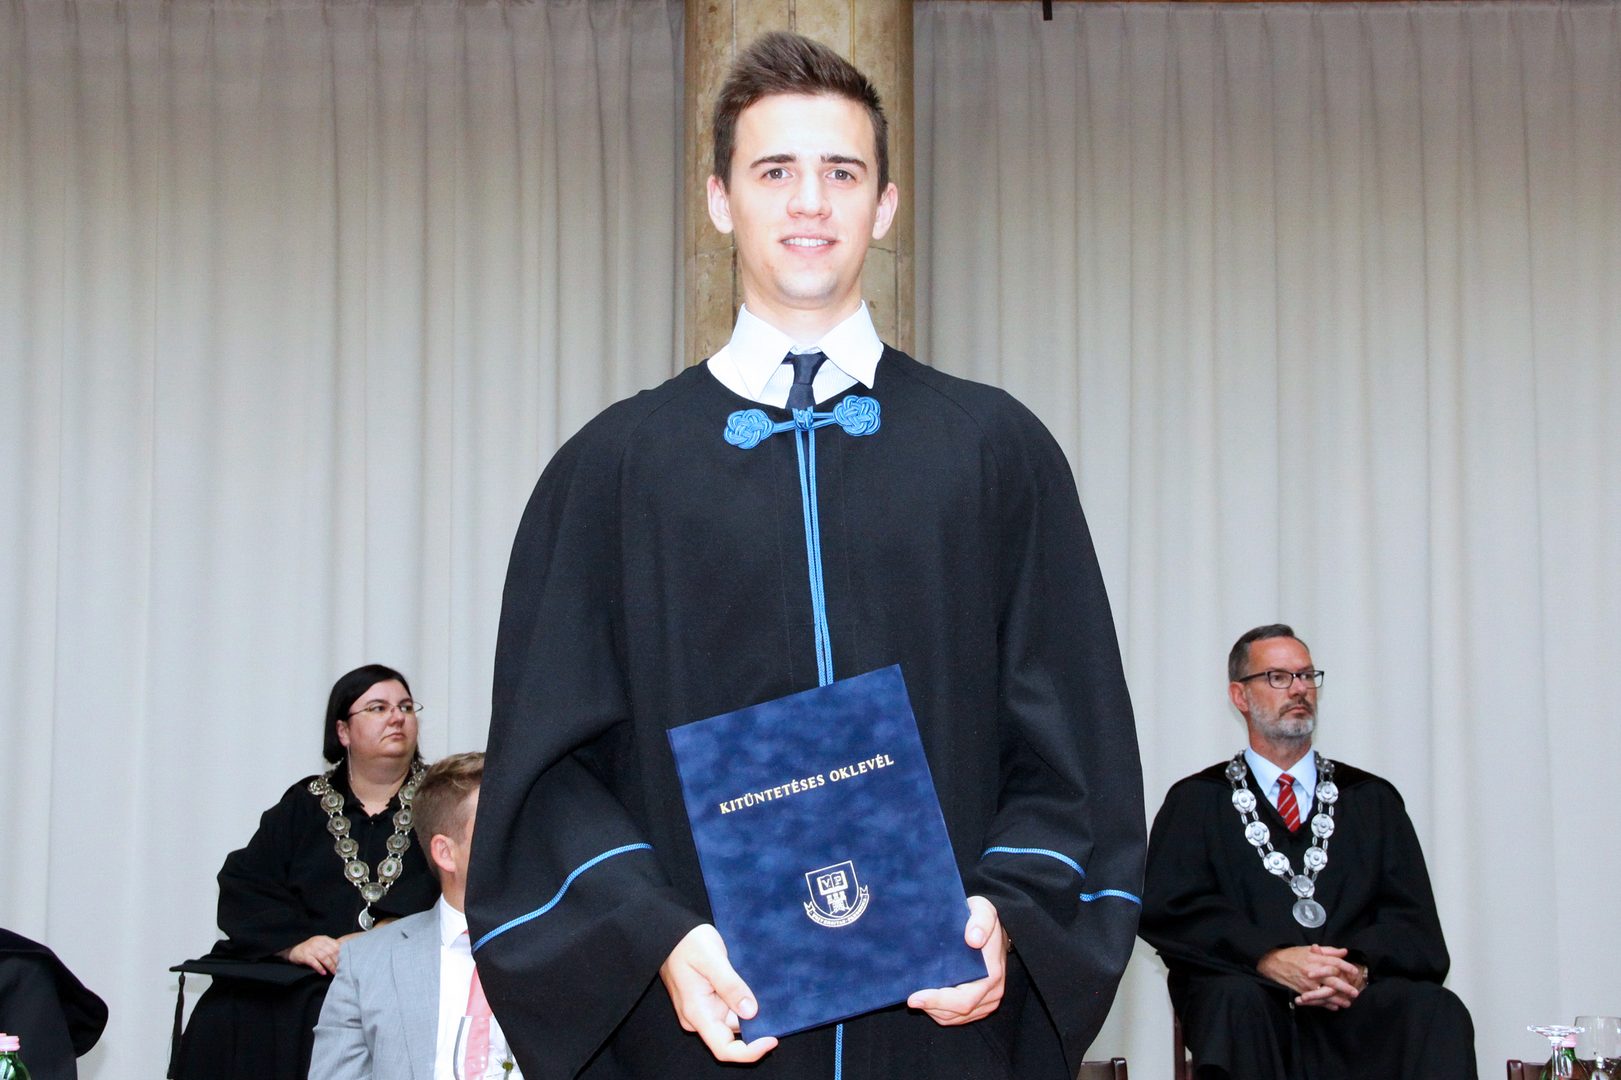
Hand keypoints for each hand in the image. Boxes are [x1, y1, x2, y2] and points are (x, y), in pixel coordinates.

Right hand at [281, 934, 340, 973]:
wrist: (293, 950)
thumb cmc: (310, 949)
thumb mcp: (320, 945)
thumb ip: (330, 947)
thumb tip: (344, 954)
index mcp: (323, 939)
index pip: (336, 946)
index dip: (341, 954)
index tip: (346, 961)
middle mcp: (317, 942)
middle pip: (331, 952)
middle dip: (337, 961)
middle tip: (341, 969)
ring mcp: (310, 948)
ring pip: (324, 957)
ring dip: (330, 966)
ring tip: (334, 972)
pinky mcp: (304, 956)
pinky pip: (314, 962)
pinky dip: (320, 968)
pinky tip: (324, 973)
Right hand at [658, 924, 777, 1062]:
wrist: (670, 932)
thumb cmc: (687, 943)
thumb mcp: (711, 959)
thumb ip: (730, 985)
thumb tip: (750, 1011)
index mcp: (697, 1013)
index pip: (724, 1048)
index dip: (750, 1051)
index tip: (772, 1039)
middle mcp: (700, 1017)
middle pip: (733, 1036)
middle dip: (756, 1026)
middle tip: (776, 1007)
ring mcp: (704, 1010)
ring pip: (734, 1020)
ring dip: (751, 1011)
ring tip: (766, 990)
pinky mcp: (708, 1001)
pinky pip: (730, 1009)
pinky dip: (744, 1002)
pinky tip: (756, 987)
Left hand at [906, 895, 1008, 1024]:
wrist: (994, 928)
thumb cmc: (983, 918)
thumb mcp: (983, 911)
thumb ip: (980, 921)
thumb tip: (973, 939)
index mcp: (992, 974)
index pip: (963, 999)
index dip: (938, 1001)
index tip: (915, 996)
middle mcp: (992, 992)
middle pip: (958, 1012)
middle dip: (932, 1007)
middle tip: (910, 999)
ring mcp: (988, 1000)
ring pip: (957, 1017)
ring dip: (935, 1011)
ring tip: (917, 998)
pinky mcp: (982, 1004)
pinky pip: (959, 1017)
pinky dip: (941, 1012)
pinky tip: (929, 1000)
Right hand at [1257, 944, 1363, 1009]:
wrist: (1274, 963)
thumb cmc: (1293, 955)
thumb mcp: (1309, 949)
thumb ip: (1328, 951)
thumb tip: (1344, 952)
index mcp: (1314, 958)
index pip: (1334, 962)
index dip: (1346, 967)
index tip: (1354, 971)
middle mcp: (1312, 971)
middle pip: (1332, 980)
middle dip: (1345, 987)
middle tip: (1355, 992)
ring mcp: (1307, 983)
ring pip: (1326, 993)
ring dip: (1337, 999)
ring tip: (1347, 1003)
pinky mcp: (1302, 991)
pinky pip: (1316, 1000)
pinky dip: (1326, 1005)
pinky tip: (1334, 1007)